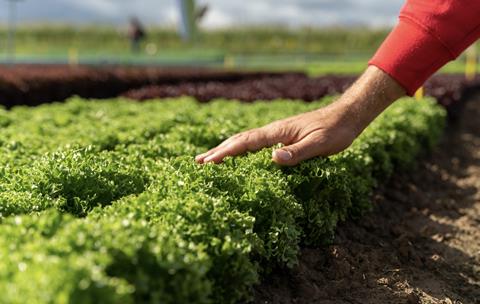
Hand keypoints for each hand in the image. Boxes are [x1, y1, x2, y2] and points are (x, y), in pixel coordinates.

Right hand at [195, 102, 360, 165]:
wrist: (346, 117)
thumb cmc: (335, 132)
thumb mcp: (319, 144)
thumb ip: (297, 152)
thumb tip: (273, 159)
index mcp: (277, 132)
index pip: (245, 143)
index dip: (226, 153)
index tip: (208, 163)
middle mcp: (273, 131)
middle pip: (239, 140)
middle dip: (218, 151)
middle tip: (198, 162)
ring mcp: (277, 133)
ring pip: (245, 142)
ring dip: (227, 150)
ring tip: (210, 159)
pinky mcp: (282, 137)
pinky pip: (255, 144)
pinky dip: (241, 150)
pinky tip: (239, 156)